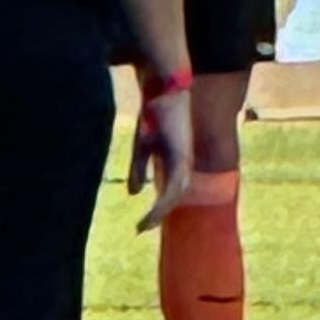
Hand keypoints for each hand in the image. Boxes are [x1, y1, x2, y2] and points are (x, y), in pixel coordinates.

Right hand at [127, 82, 193, 232]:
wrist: (161, 91)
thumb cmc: (154, 115)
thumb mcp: (142, 146)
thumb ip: (138, 169)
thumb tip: (134, 193)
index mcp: (176, 163)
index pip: (169, 194)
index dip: (156, 210)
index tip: (140, 224)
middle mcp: (184, 165)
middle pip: (174, 199)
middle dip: (158, 216)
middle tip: (141, 228)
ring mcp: (185, 161)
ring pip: (175, 196)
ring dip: (160, 212)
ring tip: (144, 224)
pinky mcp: (182, 157)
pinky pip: (174, 187)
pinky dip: (164, 201)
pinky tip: (153, 210)